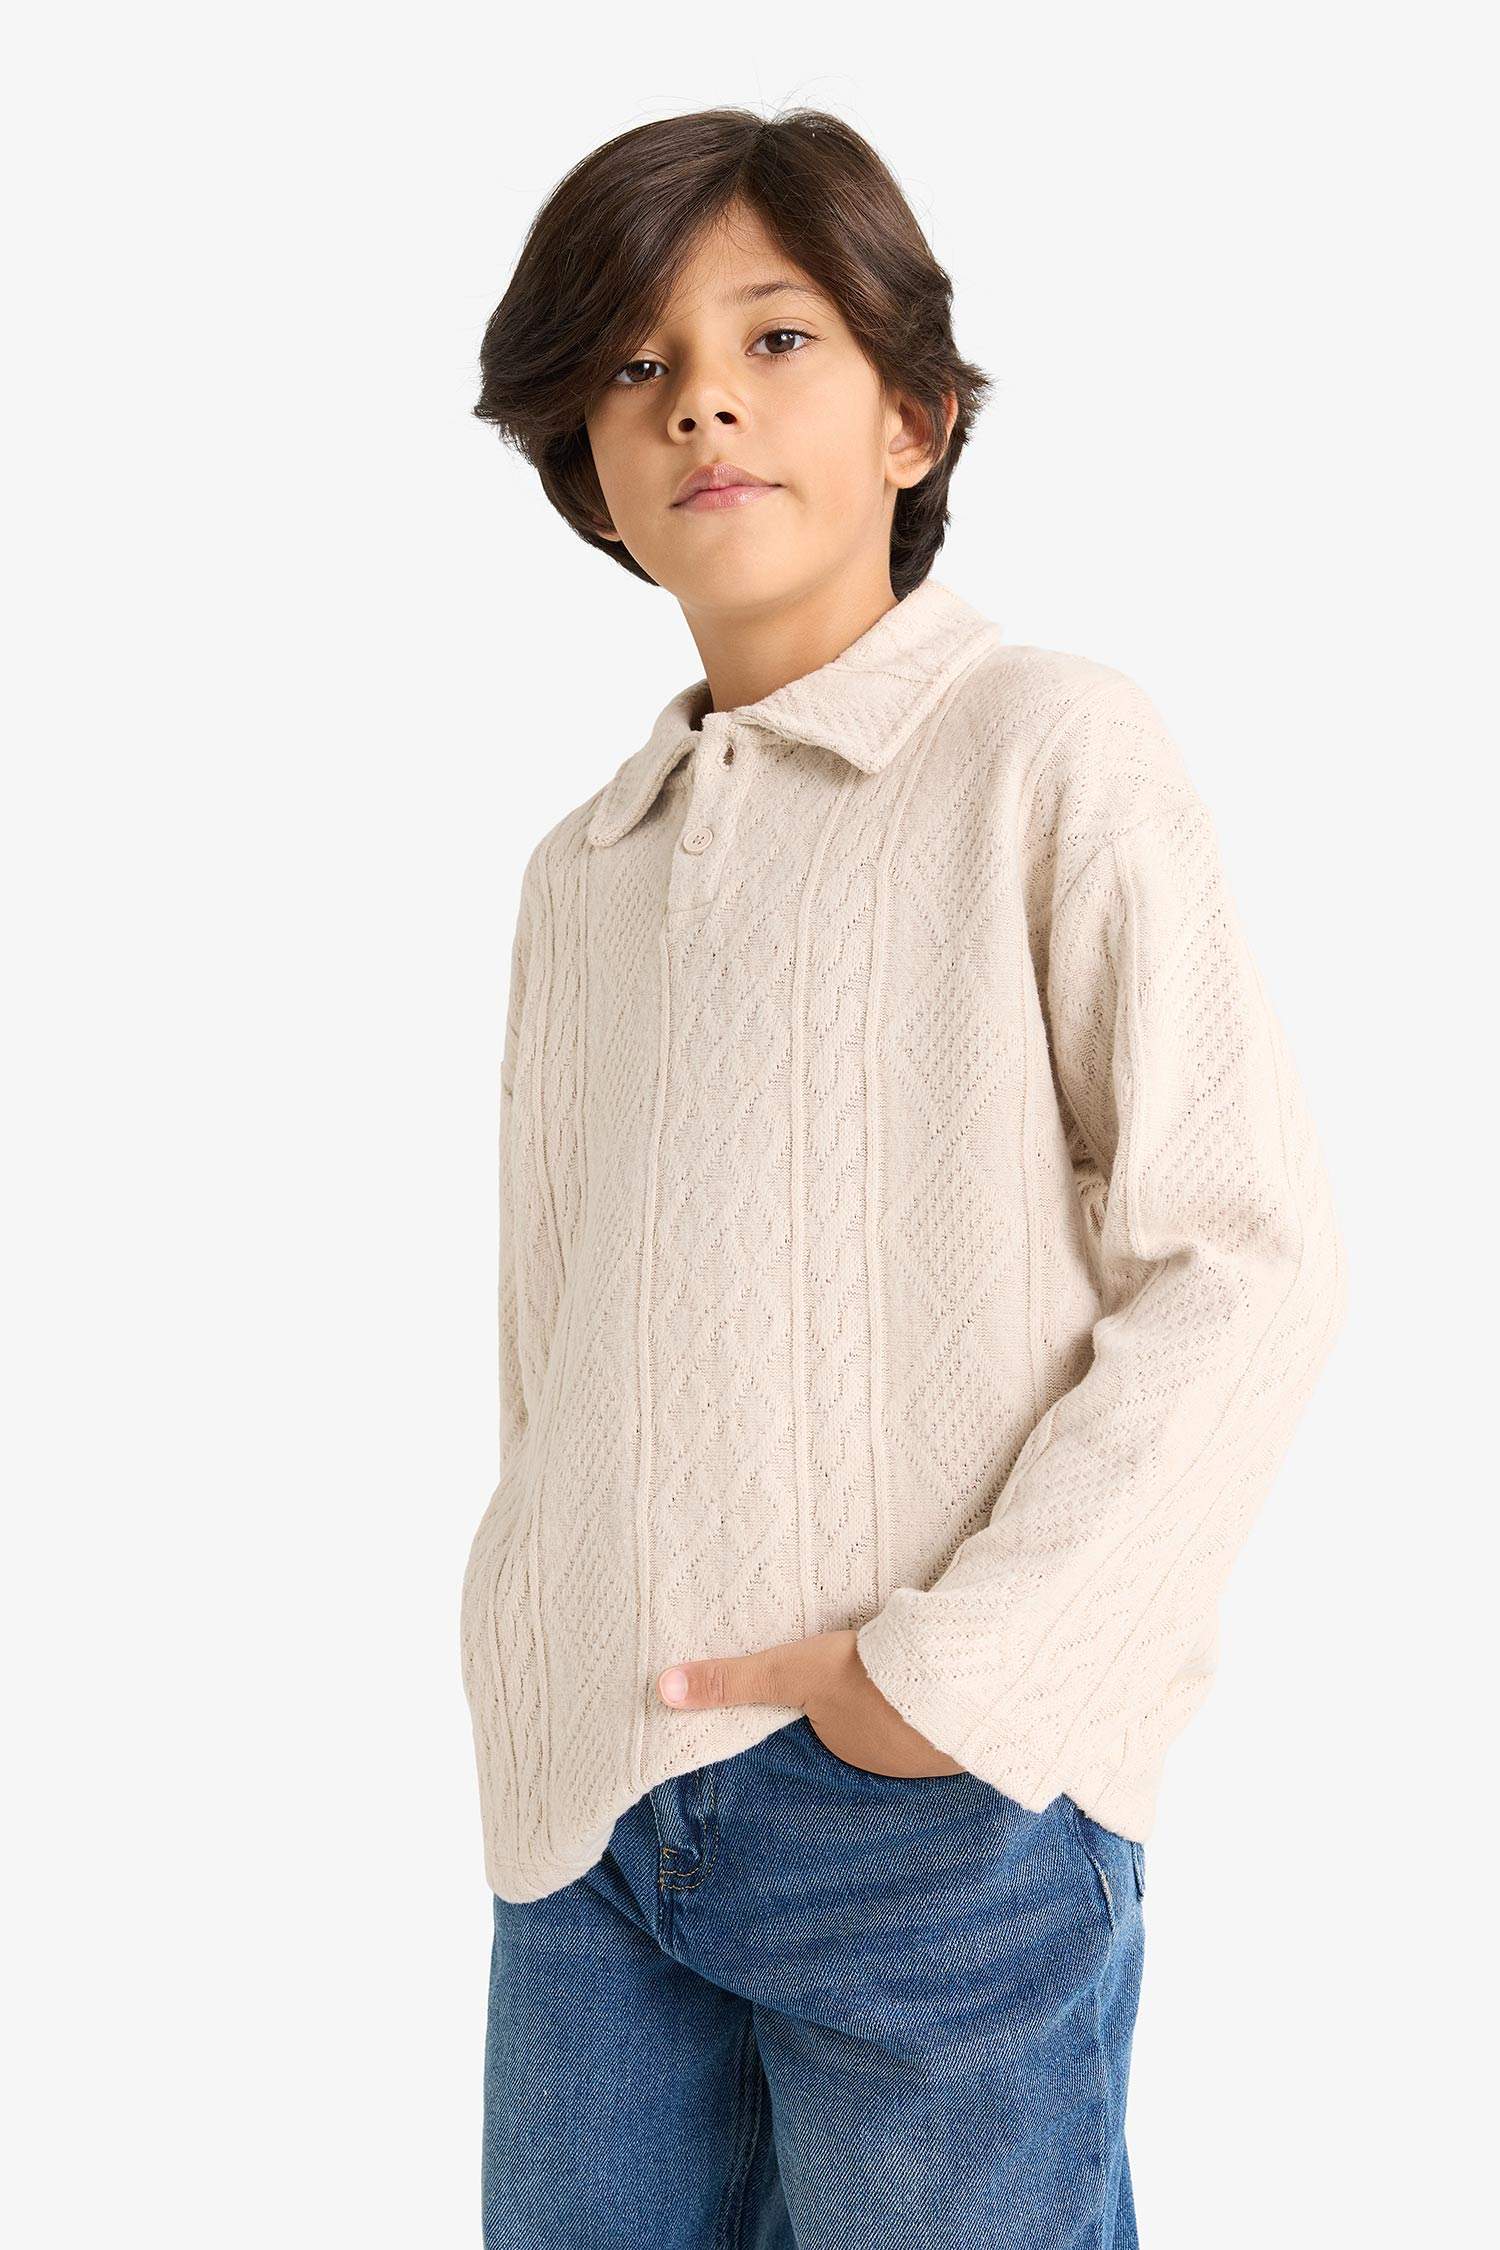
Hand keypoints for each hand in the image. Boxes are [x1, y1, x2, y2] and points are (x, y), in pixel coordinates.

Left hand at [655, 1627, 964, 1777]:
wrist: (965, 1682)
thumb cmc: (871, 1685)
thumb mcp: (792, 1674)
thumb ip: (733, 1680)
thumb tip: (662, 1691)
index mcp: (852, 1750)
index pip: (832, 1725)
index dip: (828, 1701)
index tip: (829, 1675)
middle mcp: (899, 1758)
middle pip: (876, 1722)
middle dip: (872, 1696)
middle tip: (865, 1659)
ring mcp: (944, 1740)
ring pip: (918, 1712)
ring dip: (914, 1688)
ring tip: (909, 1654)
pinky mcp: (979, 1710)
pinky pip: (958, 1696)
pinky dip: (951, 1678)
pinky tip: (953, 1654)